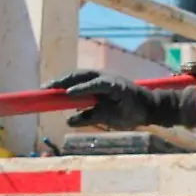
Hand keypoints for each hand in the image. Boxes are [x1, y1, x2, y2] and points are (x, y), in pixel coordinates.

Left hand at [42, 70, 188, 129]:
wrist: (152, 111)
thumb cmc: (129, 112)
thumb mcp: (104, 117)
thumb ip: (88, 116)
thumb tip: (68, 121)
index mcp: (100, 83)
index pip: (77, 79)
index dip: (60, 83)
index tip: (44, 89)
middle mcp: (104, 78)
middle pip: (78, 75)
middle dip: (60, 81)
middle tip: (44, 88)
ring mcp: (111, 80)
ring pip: (85, 77)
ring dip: (68, 82)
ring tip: (53, 88)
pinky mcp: (117, 86)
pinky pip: (97, 85)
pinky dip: (83, 88)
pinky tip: (70, 93)